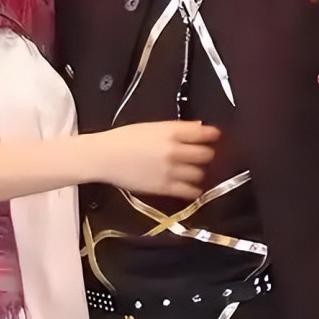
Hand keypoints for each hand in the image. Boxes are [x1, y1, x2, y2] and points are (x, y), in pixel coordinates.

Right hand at [89, 120, 217, 200]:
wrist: (104, 156)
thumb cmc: (124, 138)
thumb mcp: (151, 126)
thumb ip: (177, 128)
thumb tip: (199, 127)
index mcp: (170, 131)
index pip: (202, 133)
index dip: (212, 135)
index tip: (215, 136)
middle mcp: (173, 150)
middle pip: (206, 154)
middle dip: (206, 154)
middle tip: (202, 154)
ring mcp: (170, 170)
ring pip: (200, 173)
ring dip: (199, 172)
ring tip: (193, 170)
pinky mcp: (164, 187)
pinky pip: (190, 192)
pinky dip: (194, 189)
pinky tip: (190, 186)